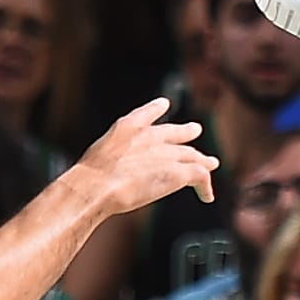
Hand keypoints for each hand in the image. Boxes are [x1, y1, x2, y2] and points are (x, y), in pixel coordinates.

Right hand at [79, 96, 217, 218]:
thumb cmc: (89, 178)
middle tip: (195, 129)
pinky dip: (205, 186)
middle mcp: (149, 136)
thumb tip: (98, 179)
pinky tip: (207, 196)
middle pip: (174, 134)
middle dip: (185, 133)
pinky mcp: (178, 171)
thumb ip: (107, 161)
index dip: (155, 108)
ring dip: (202, 161)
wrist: (97, 184)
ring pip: (192, 155)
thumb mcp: (95, 159)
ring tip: (211, 164)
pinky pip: (200, 176)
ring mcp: (166, 153)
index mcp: (127, 127)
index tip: (163, 103)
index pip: (146, 113)